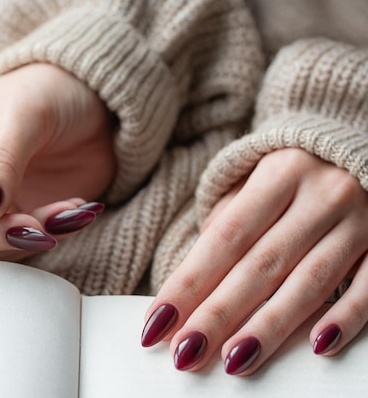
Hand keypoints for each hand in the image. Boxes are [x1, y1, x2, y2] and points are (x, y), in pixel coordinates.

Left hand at [142, 148, 367, 374]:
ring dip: (269, 326)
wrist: (360, 146)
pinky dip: (346, 317)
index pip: (224, 238)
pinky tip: (318, 345)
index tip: (158, 321)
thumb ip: (229, 223)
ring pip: (309, 282)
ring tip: (234, 360)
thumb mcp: (257, 180)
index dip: (189, 283)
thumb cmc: (294, 173)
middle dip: (218, 313)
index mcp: (278, 175)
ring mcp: (359, 221)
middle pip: (260, 265)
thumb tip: (194, 281)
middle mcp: (319, 196)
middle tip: (186, 351)